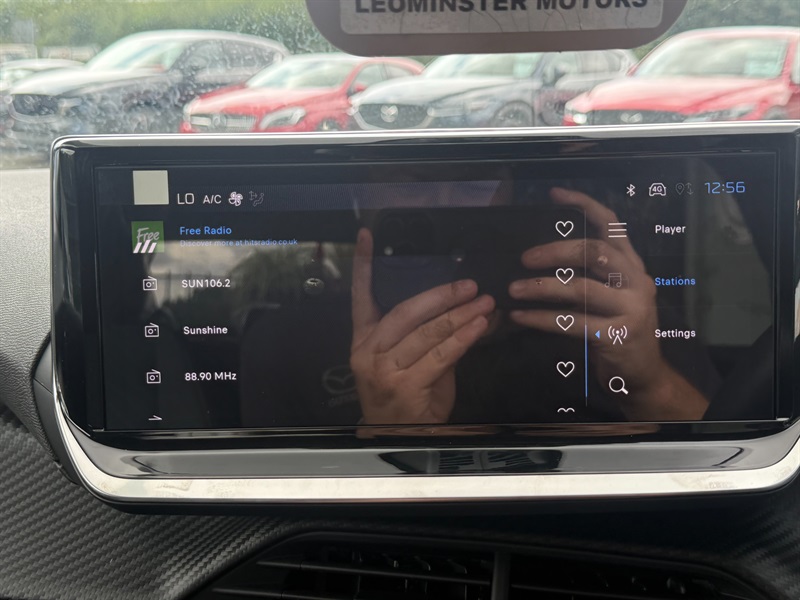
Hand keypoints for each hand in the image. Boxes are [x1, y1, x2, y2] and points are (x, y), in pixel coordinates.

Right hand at [350, 228, 494, 424]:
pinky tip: (479, 326)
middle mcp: (369, 351)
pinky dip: (463, 338)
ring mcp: (384, 369)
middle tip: (469, 285)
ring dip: (460, 314)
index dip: (362, 265)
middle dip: (441, 295)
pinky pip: (441, 354)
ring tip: (483, 303)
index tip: (367, 236)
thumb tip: (461, 307)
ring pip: (427, 332)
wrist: (400, 438)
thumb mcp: (407, 361)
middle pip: (406, 311)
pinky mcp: (405, 385)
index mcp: (364, 340)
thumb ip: (425, 334)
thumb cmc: (406, 397)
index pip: (361, 296)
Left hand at [508, 188, 707, 419]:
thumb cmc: (617, 330)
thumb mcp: (609, 296)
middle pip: (594, 252)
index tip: (555, 195)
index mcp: (632, 265)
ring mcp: (631, 308)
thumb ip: (588, 275)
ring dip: (541, 287)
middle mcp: (637, 280)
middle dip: (554, 251)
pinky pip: (571, 322)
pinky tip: (521, 316)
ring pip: (580, 288)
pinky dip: (541, 318)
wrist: (642, 375)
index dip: (585, 205)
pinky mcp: (617, 335)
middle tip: (524, 258)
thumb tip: (539, 257)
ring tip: (513, 289)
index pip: (612, 225)